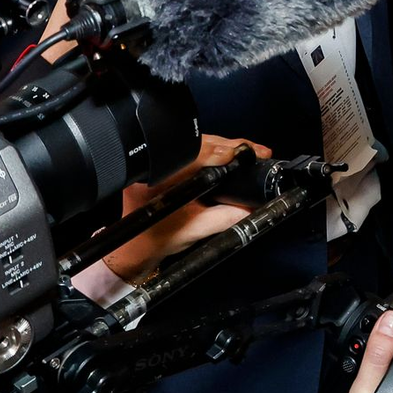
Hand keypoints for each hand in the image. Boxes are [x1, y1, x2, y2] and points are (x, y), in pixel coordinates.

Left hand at [103, 136, 272, 283]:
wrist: (136, 248)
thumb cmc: (156, 240)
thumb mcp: (195, 229)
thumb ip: (225, 218)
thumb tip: (251, 206)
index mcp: (159, 176)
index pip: (196, 153)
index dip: (223, 151)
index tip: (243, 153)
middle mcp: (156, 164)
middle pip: (201, 144)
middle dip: (231, 146)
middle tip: (256, 151)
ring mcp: (158, 161)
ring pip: (198, 143)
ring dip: (223, 146)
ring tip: (246, 152)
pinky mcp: (164, 164)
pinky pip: (193, 150)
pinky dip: (213, 152)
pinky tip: (227, 156)